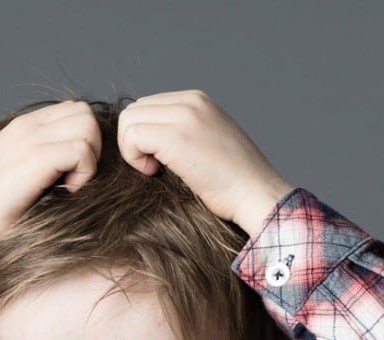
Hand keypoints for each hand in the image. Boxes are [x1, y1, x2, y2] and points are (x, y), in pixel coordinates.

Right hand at [0, 101, 100, 265]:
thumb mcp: (10, 173)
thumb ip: (34, 159)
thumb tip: (66, 167)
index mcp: (20, 127)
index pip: (71, 110)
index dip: (81, 139)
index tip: (69, 171)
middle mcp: (26, 127)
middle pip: (84, 113)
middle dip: (91, 145)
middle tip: (76, 176)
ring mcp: (30, 139)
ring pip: (88, 126)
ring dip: (89, 158)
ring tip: (70, 184)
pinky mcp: (37, 158)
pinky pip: (82, 150)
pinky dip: (84, 173)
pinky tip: (67, 191)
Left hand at [117, 91, 291, 235]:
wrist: (255, 194)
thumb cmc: (231, 182)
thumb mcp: (206, 143)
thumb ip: (179, 130)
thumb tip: (144, 138)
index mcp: (197, 101)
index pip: (146, 106)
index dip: (143, 136)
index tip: (161, 160)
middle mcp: (191, 101)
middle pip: (133, 111)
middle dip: (134, 142)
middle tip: (155, 166)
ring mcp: (184, 115)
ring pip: (128, 121)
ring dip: (133, 150)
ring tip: (156, 169)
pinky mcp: (176, 135)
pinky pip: (131, 137)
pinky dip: (134, 158)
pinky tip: (156, 172)